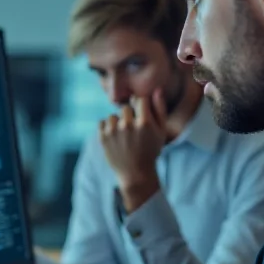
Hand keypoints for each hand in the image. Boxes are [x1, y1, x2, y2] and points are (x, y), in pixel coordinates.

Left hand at [100, 91, 166, 206]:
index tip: (142, 118)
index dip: (141, 107)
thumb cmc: (151, 150)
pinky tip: (115, 139)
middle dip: (129, 116)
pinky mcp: (102, 137)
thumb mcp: (161, 131)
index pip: (139, 99)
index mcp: (144, 122)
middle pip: (125, 107)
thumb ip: (160, 109)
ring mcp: (113, 131)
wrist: (135, 174)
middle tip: (133, 131)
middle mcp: (127, 125)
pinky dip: (107, 129)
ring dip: (117, 123)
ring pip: (113, 116)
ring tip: (124, 137)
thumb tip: (156, 89)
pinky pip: (102, 122)